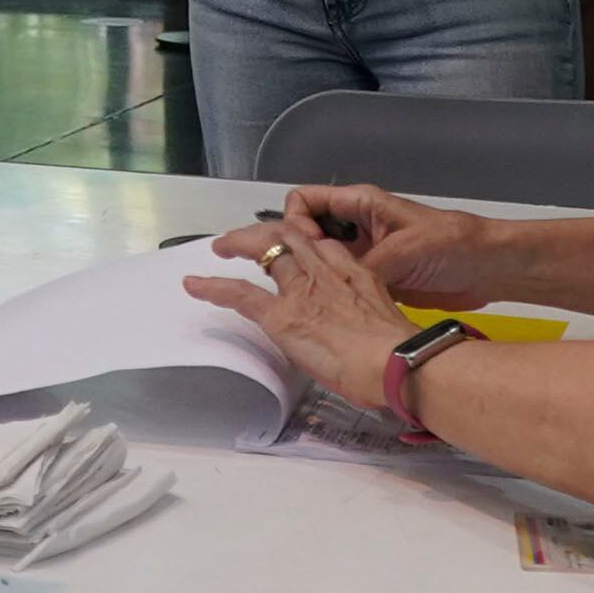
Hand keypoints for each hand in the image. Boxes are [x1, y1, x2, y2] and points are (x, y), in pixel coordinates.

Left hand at [180, 213, 410, 407]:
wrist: (393, 361)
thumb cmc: (398, 352)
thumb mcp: (385, 319)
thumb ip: (365, 317)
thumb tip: (355, 337)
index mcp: (354, 271)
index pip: (322, 245)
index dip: (304, 242)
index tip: (296, 247)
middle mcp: (324, 270)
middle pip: (290, 236)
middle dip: (266, 232)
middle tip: (248, 238)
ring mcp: (300, 289)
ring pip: (265, 251)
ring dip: (240, 245)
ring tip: (220, 248)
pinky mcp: (281, 315)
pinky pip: (240, 294)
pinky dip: (214, 287)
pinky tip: (195, 284)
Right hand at [273, 184, 511, 310]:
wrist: (487, 269)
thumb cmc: (453, 244)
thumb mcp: (407, 248)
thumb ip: (370, 262)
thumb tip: (337, 282)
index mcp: (361, 205)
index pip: (306, 201)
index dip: (295, 223)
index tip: (305, 250)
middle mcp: (357, 227)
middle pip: (306, 231)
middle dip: (293, 250)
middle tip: (287, 278)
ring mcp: (364, 254)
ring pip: (320, 260)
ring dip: (310, 275)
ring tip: (300, 298)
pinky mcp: (373, 279)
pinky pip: (340, 283)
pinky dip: (330, 294)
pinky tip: (326, 310)